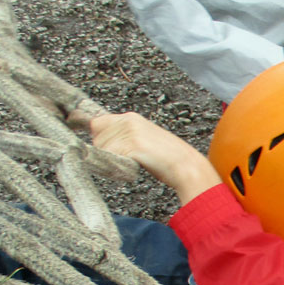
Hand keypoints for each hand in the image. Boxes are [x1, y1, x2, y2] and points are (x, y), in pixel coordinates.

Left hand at [87, 112, 219, 202]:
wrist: (187, 167)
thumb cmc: (168, 158)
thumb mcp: (143, 140)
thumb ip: (123, 136)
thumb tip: (98, 140)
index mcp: (131, 117)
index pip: (96, 122)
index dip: (96, 136)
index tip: (98, 145)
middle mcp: (128, 120)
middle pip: (96, 137)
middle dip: (105, 150)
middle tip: (125, 159)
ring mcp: (130, 131)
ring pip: (102, 148)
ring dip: (112, 159)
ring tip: (133, 163)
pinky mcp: (132, 143)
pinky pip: (111, 156)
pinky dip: (118, 165)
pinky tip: (133, 166)